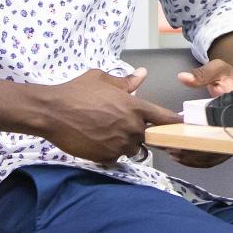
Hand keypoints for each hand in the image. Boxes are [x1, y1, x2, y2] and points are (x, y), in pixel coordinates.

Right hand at [35, 69, 182, 165]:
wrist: (52, 112)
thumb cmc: (76, 92)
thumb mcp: (102, 79)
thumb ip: (125, 81)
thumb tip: (142, 74)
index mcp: (136, 107)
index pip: (166, 118)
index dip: (175, 123)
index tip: (180, 126)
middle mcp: (132, 128)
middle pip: (150, 136)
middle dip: (141, 133)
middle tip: (123, 126)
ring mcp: (120, 144)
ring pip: (132, 149)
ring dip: (125, 144)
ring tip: (107, 133)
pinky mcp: (106, 157)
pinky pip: (116, 158)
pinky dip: (110, 153)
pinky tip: (97, 143)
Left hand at [169, 60, 232, 166]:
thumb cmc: (230, 78)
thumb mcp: (219, 69)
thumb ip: (202, 73)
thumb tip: (184, 78)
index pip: (222, 133)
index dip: (203, 141)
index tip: (183, 141)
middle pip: (216, 150)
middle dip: (192, 152)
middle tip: (171, 148)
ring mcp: (231, 137)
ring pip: (213, 157)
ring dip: (192, 158)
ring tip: (172, 152)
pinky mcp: (225, 142)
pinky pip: (212, 158)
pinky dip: (196, 160)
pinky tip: (180, 156)